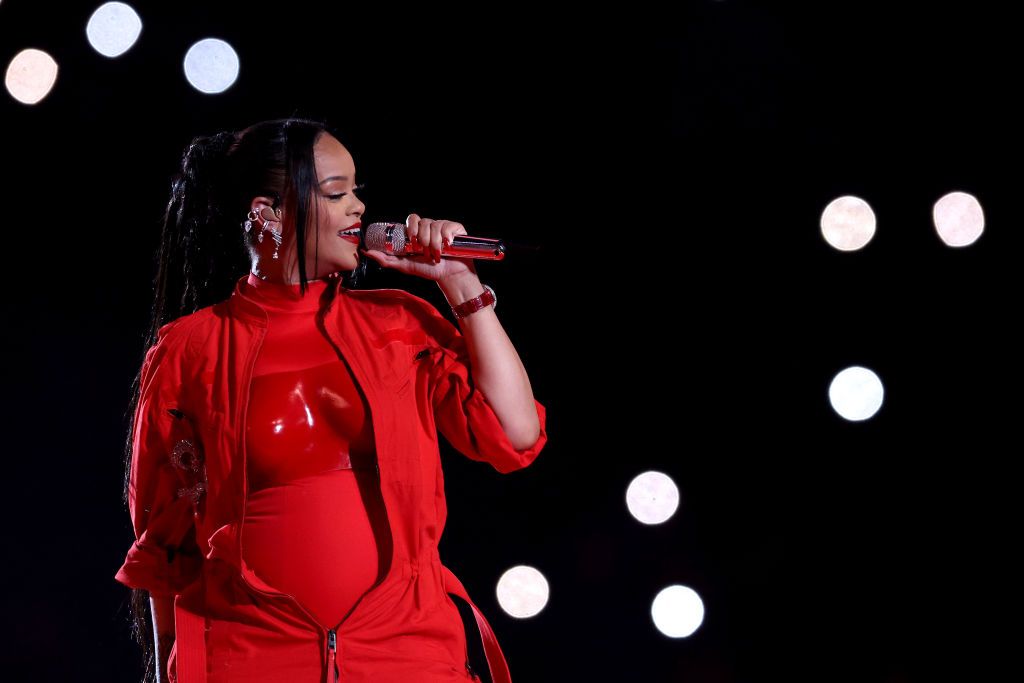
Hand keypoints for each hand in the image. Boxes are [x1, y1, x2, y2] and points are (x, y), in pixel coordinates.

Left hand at [360, 213, 477, 281]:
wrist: (449, 276)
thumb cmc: (428, 270)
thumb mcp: (404, 265)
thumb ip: (386, 259)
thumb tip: (366, 251)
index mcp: (418, 232)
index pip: (413, 219)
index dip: (412, 226)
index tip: (413, 239)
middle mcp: (430, 227)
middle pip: (424, 221)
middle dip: (423, 237)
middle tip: (425, 251)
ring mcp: (443, 227)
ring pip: (436, 225)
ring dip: (435, 242)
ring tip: (437, 254)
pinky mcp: (456, 229)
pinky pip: (449, 226)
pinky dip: (447, 237)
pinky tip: (448, 246)